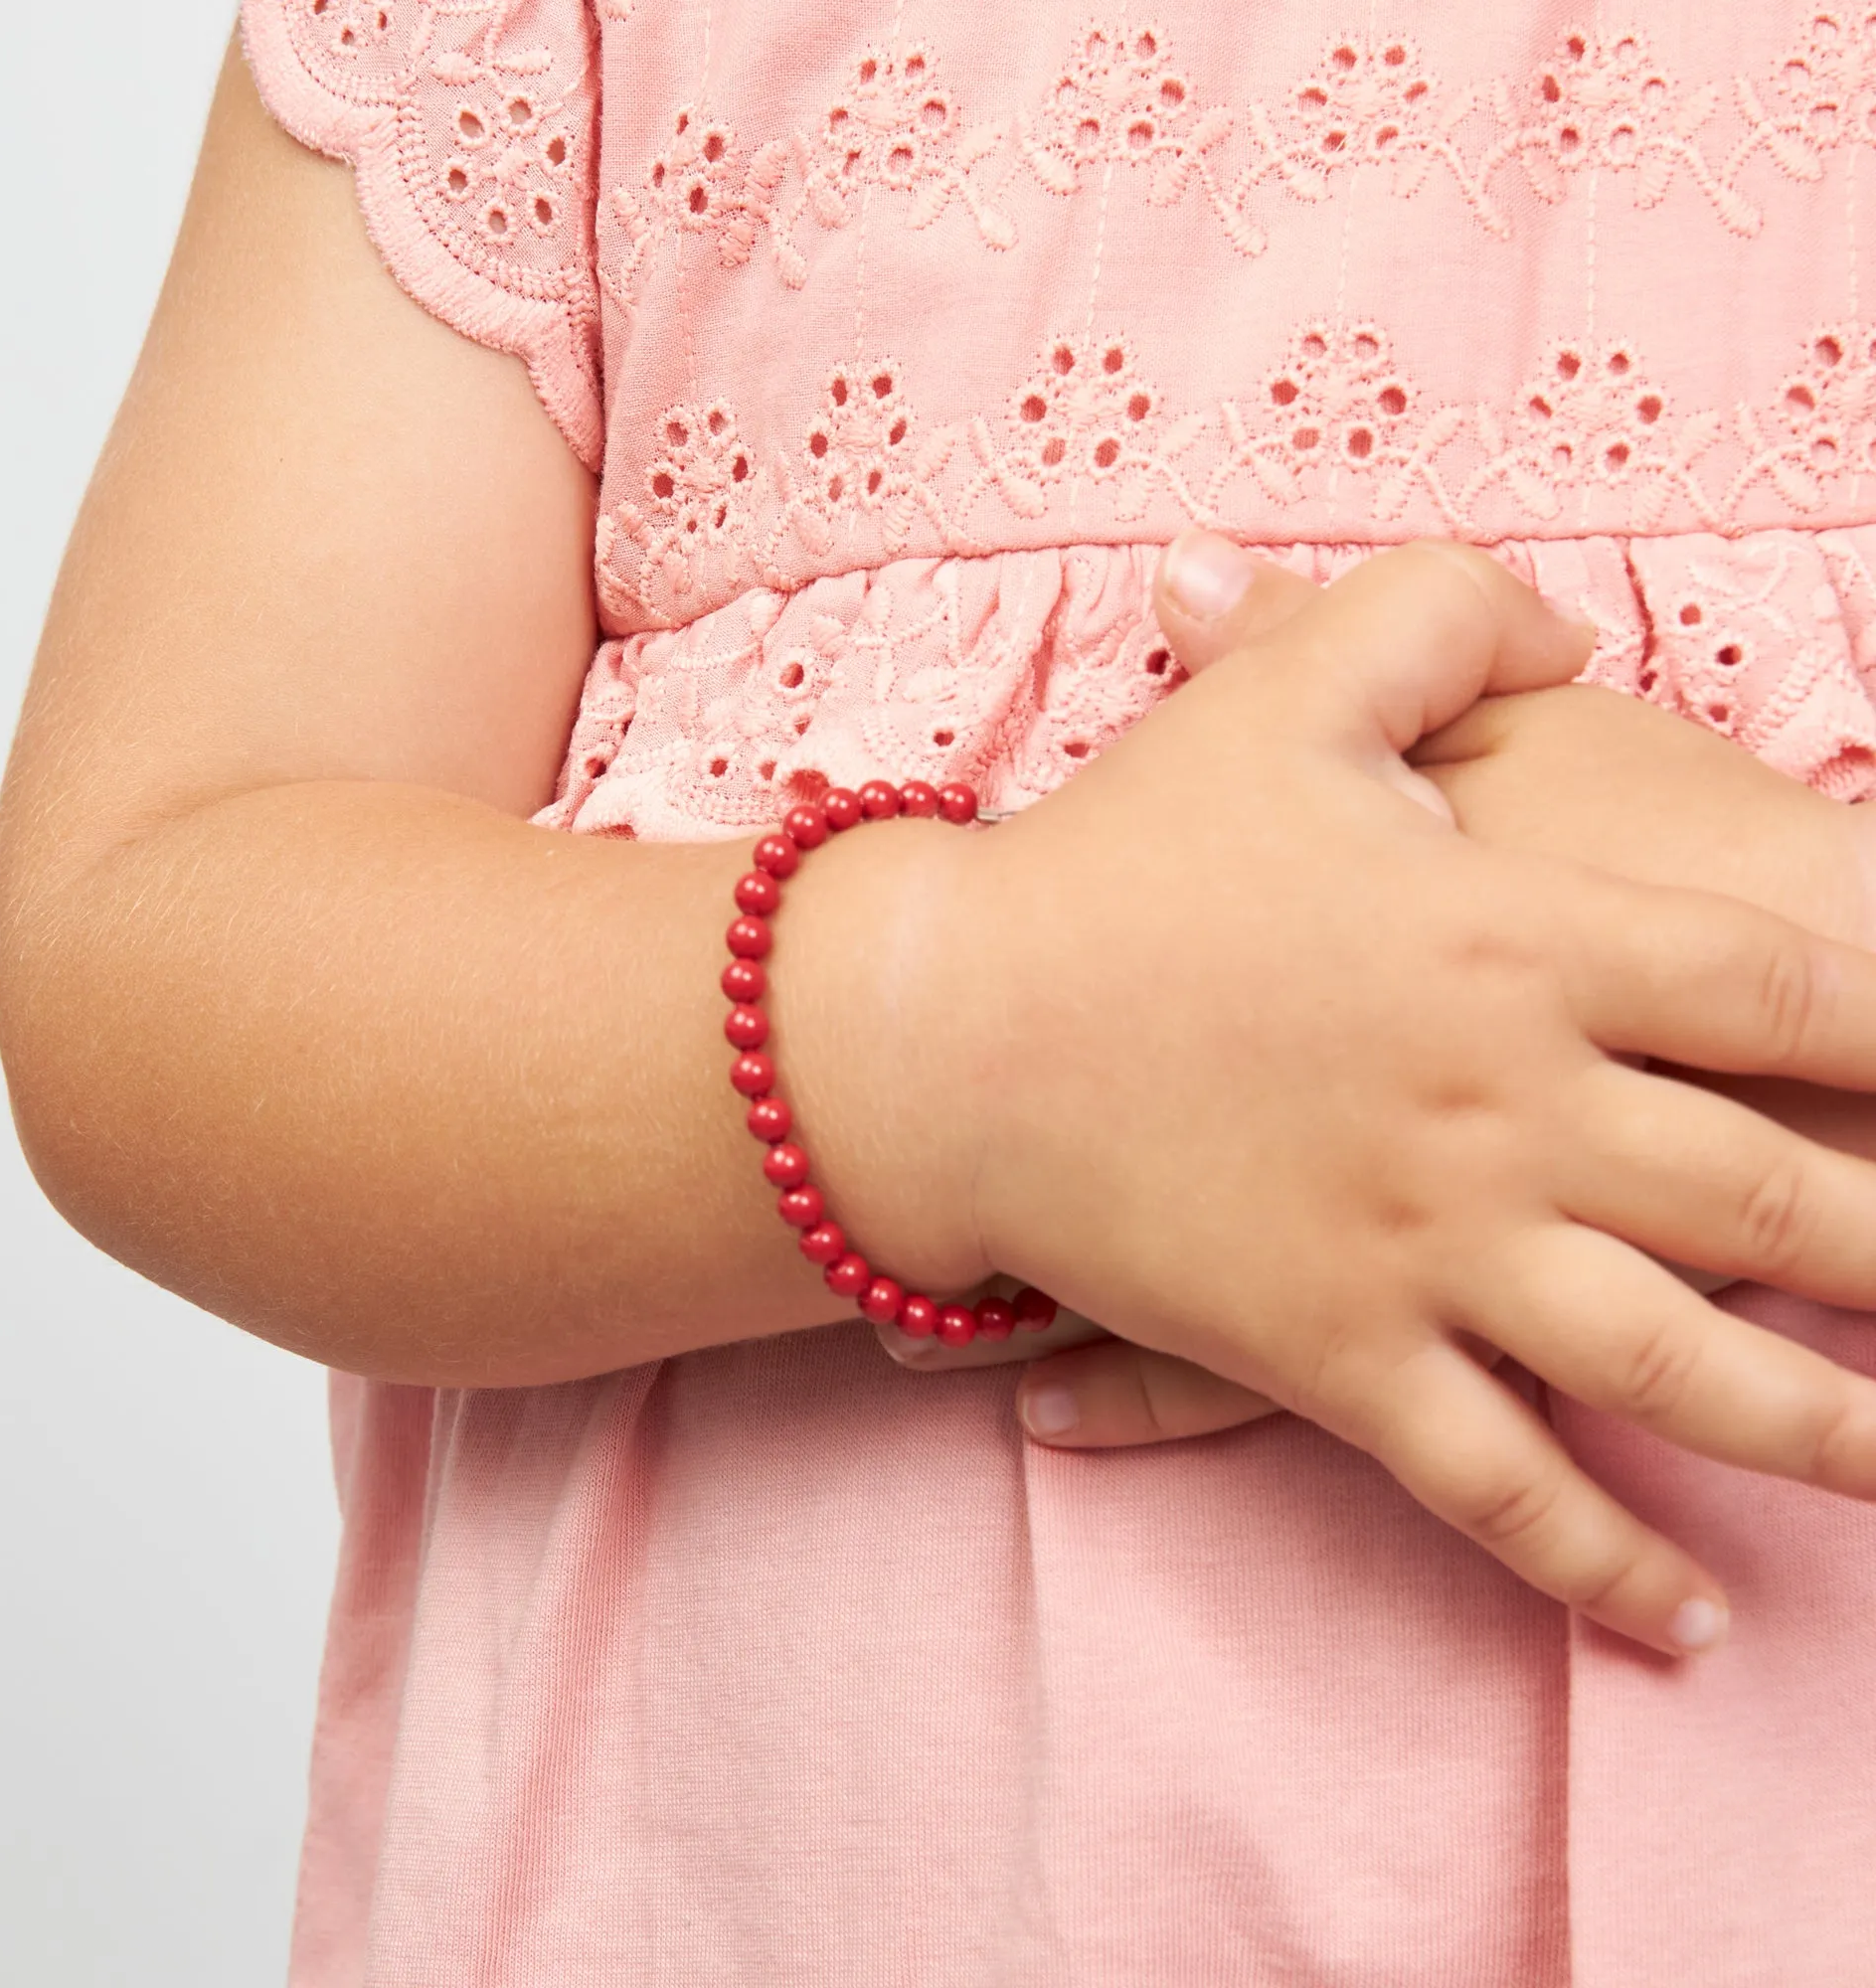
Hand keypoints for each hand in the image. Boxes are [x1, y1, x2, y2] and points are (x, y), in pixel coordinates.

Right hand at [794, 534, 1875, 1656]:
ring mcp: (1426, 1252)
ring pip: (1675, 1372)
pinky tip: (1688, 1621)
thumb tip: (1572, 617)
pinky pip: (1500, 1486)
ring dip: (1826, 1433)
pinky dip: (1601, 1566)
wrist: (944, 1029)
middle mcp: (1504, 1110)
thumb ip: (1447, 612)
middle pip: (1777, 1197)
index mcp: (1517, 944)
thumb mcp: (1289, 689)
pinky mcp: (1338, 1359)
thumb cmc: (1118, 856)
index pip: (1777, 986)